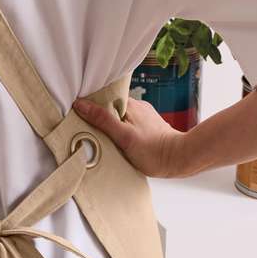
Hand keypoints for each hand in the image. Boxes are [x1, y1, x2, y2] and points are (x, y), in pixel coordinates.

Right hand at [72, 96, 188, 178]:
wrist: (179, 159)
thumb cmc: (153, 150)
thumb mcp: (124, 136)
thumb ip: (103, 120)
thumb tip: (81, 105)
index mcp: (131, 105)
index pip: (104, 98)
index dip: (91, 104)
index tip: (76, 113)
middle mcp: (137, 108)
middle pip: (111, 109)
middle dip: (99, 117)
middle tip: (86, 129)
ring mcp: (143, 119)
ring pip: (119, 119)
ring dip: (109, 127)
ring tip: (100, 139)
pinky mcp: (146, 130)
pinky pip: (127, 127)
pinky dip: (119, 133)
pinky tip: (116, 144)